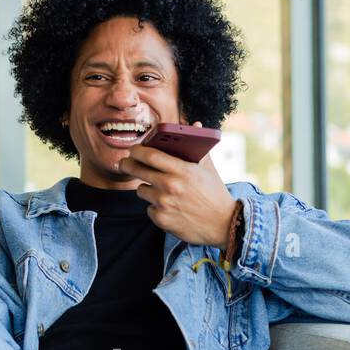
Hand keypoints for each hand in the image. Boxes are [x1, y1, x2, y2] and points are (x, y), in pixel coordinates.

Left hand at [119, 122, 237, 247]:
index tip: (133, 149)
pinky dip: (155, 207)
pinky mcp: (161, 219)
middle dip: (127, 164)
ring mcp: (164, 203)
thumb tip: (196, 124)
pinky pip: (148, 208)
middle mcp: (170, 186)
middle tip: (125, 163)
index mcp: (182, 170)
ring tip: (158, 189)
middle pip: (136, 169)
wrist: (224, 224)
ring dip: (146, 188)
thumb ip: (197, 147)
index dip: (136, 150)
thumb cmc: (215, 194)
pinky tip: (169, 207)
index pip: (149, 154)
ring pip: (141, 190)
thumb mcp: (208, 168)